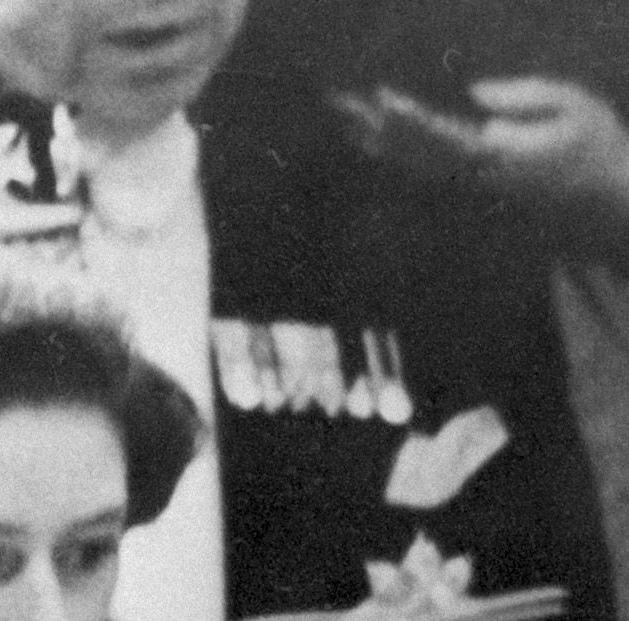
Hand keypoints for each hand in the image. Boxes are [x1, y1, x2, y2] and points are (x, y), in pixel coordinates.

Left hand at [333, 79, 628, 255]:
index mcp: (500, 157)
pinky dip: (398, 154)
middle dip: (377, 125)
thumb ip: (526, 96)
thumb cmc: (595, 148)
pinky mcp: (474, 189)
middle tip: (340, 102)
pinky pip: (425, 171)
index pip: (443, 135)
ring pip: (414, 163)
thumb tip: (476, 94)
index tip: (382, 99)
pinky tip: (375, 141)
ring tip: (346, 119)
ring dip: (379, 139)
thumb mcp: (575, 108)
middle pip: (414, 150)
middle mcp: (475, 177)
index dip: (410, 117)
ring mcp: (472, 188)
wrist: (607, 206)